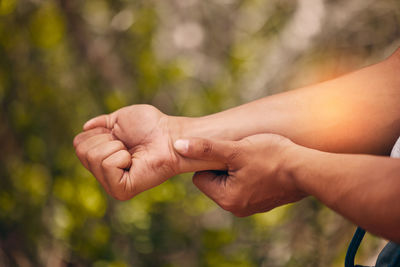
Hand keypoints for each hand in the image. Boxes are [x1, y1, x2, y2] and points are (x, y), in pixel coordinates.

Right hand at [74, 105, 223, 199]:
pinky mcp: (121, 191)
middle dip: (106, 139)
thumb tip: (85, 126)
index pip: (78, 143)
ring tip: (132, 152)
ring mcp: (111, 184)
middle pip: (81, 151)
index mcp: (102, 158)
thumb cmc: (151, 126)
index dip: (99, 132)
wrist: (170, 136)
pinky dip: (121, 156)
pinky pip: (107, 165)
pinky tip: (134, 161)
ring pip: (93, 157)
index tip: (119, 135)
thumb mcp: (120, 119)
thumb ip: (101, 124)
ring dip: (115, 147)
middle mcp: (104, 174)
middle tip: (127, 145)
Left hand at [174, 134, 306, 215]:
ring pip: (231, 181)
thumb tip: (178, 146)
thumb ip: (206, 149)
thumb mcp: (235, 149)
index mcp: (226, 199)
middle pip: (215, 180)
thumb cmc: (271, 157)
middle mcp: (236, 208)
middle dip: (223, 165)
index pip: (200, 178)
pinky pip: (245, 184)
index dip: (210, 161)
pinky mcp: (262, 201)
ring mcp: (250, 206)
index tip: (226, 152)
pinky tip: (262, 164)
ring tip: (253, 157)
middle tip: (240, 153)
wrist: (307, 169)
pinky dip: (249, 173)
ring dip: (237, 167)